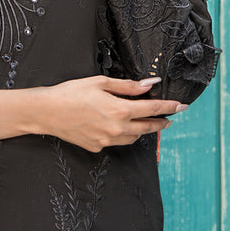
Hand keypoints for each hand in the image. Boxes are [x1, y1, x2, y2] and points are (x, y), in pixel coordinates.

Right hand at [34, 75, 187, 152]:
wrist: (46, 112)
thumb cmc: (71, 93)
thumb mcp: (101, 83)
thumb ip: (128, 86)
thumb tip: (149, 85)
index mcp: (120, 110)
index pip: (153, 109)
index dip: (170, 107)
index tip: (182, 106)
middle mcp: (116, 129)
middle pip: (147, 127)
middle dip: (161, 122)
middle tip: (170, 118)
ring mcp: (106, 141)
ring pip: (133, 138)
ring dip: (143, 130)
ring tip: (147, 123)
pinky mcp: (96, 147)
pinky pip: (117, 142)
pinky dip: (124, 136)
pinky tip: (121, 128)